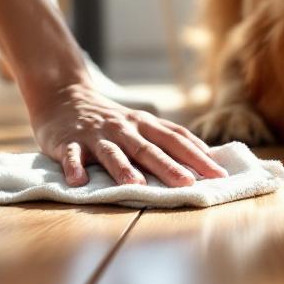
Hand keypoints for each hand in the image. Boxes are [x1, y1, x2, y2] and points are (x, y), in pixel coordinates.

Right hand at [31, 82, 228, 186]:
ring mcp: (95, 135)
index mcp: (144, 124)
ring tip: (136, 185)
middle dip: (168, 166)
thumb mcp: (141, 123)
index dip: (197, 156)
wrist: (64, 98)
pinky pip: (71, 156)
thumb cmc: (111, 120)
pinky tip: (78, 182)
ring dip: (123, 169)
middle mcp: (123, 128)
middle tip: (188, 184)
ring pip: (111, 153)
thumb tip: (207, 157)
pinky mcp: (68, 143)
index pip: (175, 139)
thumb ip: (168, 139)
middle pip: (147, 149)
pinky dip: (74, 168)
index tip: (219, 174)